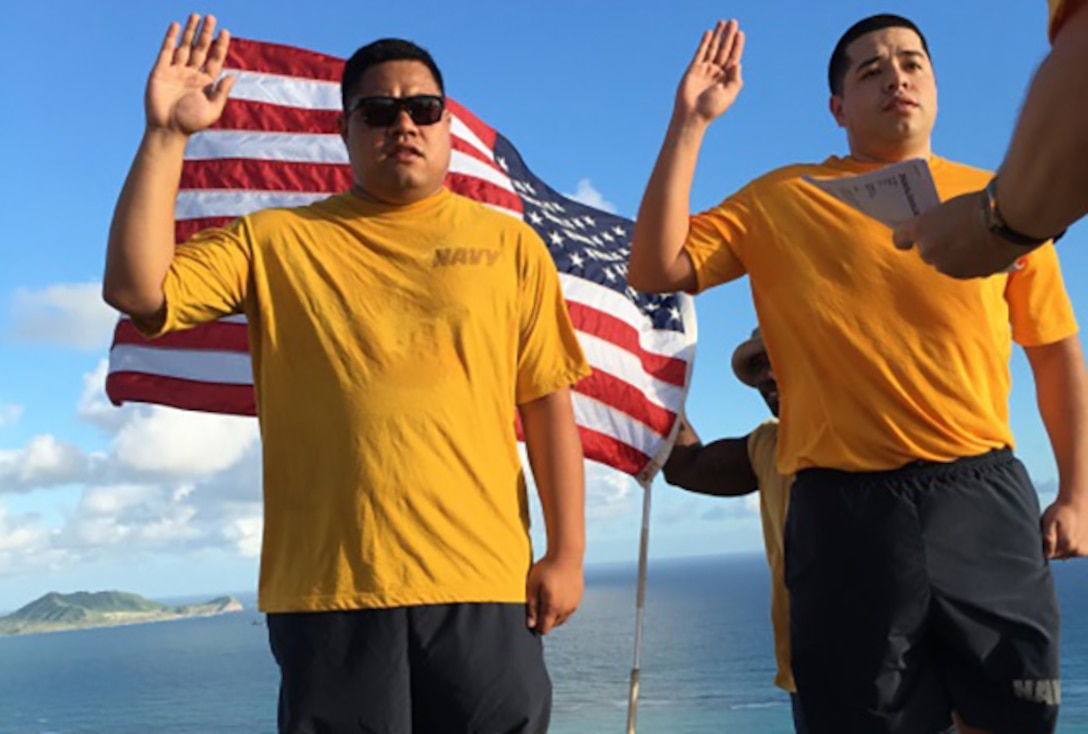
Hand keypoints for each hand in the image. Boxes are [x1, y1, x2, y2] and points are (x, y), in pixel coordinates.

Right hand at [146, 14, 235, 136]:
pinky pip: (167, 50)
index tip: (225, 31)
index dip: (220, 45)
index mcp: (205, 82)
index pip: (215, 59)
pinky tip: (176, 26)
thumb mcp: (213, 109)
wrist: (168, 129)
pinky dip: (171, 38)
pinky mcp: (161, 70)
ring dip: (190, 31)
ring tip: (196, 16)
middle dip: (206, 33)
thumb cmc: (191, 123)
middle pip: (200, 49)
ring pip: (184, 46)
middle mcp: (192, 74)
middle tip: (211, 17)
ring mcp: (176, 71)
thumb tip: (232, 76)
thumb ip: (221, 92)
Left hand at [525, 554, 582, 633]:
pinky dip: (562, 606)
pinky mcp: (578, 597)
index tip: (532, 615)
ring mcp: (574, 603)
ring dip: (554, 613)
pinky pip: (569, 608)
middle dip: (545, 619)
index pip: (545, 629)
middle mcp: (566, 609)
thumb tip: (531, 624)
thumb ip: (531, 607)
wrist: (566, 554)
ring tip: (548, 596)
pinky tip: (557, 592)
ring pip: (562, 617)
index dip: (536, 625)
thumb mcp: (532, 586)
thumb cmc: (547, 568)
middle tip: (539, 602)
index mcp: (553, 608)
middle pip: (553, 624)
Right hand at [674, 19, 745, 125]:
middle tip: (734, 22)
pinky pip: (700, 52)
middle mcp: (716, 72)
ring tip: (722, 22)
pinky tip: (709, 33)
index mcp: (727, 78)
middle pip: (724, 49)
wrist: (692, 115)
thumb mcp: (729, 94)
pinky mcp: (694, 69)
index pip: (734, 57)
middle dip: (729, 36)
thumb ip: (735, 78)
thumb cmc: (711, 108)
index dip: (737, 45)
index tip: (741, 33)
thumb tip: (737, 62)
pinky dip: (704, 42)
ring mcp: (705, 70)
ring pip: (713, 48)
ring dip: (718, 35)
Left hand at [892, 191, 1033, 278]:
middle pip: (927, 251)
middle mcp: (928, 252)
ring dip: (955, 255)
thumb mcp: (951, 207)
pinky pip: (965, 269)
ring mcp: (947, 267)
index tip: (912, 234)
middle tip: (956, 231)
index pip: (900, 239)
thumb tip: (938, 229)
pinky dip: (972, 262)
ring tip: (976, 240)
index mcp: (920, 230)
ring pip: (946, 262)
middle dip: (938, 244)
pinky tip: (987, 249)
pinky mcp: (967, 276)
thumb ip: (938, 221)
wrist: (1008, 220)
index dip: (906, 237)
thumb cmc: (981, 204)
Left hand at [1042, 498, 1086, 559]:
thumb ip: (1048, 538)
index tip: (1044, 536)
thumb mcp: (1049, 521)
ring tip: (1063, 532)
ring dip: (1062, 547)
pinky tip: (1070, 535)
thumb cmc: (1060, 510)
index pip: (1049, 555)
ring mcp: (1084, 550)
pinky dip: (1071, 547)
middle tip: (1054, 531)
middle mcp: (1077, 549)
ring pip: (1067, 555)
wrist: (1078, 503)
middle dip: (1053, 547)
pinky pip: (1075, 553)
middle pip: (1058, 556)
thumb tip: (1046, 554)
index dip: (1044, 547)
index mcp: (1066, 543)